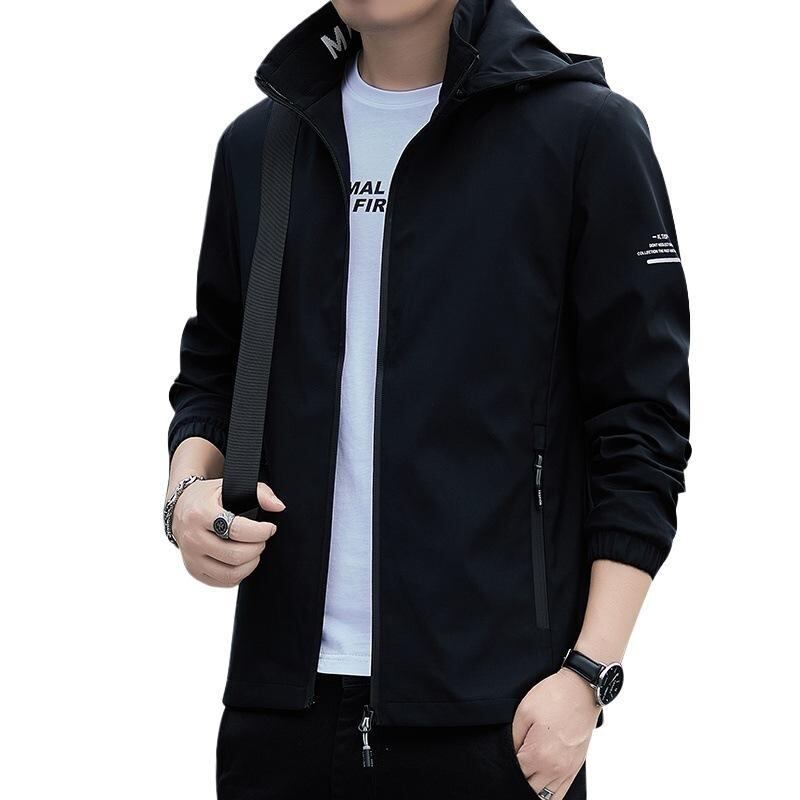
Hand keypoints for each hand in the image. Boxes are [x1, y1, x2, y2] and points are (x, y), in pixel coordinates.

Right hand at [171, 479, 283, 586]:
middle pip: (235, 555)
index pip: (237, 529)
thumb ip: (259, 492)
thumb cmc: (208, 497)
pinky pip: (223, 581)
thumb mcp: (230, 486)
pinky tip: (242, 560)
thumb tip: (279, 506)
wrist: (180, 508)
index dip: (261, 531)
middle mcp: (192, 538)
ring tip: (254, 549)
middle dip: (258, 547)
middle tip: (262, 538)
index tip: (269, 527)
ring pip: (231, 574)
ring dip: (251, 563)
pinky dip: (240, 573)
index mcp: (200, 514)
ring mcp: (191, 557)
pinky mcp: (194, 571)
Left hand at [511, 668, 599, 798]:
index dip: (505, 765)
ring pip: (545, 796)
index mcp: (538, 755)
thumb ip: (512, 738)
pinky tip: (540, 784)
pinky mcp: (575, 767)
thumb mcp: (523, 712)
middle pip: (528, 788)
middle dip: (518, 778)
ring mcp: (567, 770)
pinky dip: (549, 793)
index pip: (514, 773)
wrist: (581, 690)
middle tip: (513, 765)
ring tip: (525, 775)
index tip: (503, 757)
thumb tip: (509, 754)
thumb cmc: (553, 697)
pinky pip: (561, 793)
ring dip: (533, 789)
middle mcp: (554, 768)